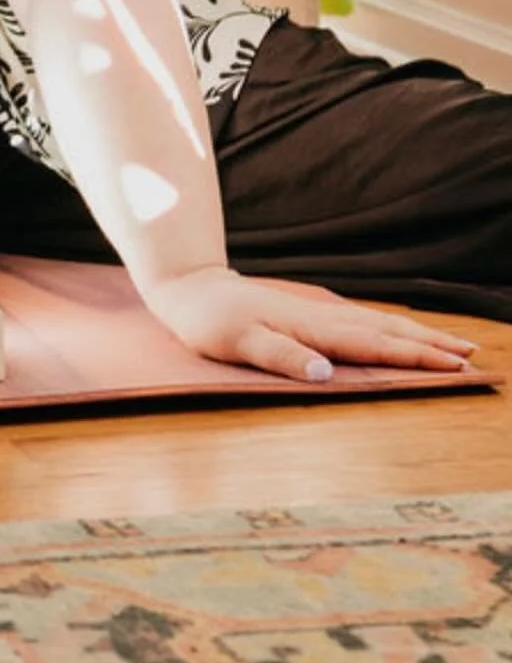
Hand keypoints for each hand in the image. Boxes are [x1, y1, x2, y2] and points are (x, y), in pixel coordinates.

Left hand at [143, 265, 477, 381]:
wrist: (190, 289)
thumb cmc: (209, 322)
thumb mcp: (237, 343)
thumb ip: (281, 356)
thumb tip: (326, 373)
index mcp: (312, 328)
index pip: (374, 345)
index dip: (415, 357)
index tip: (453, 365)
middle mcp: (322, 318)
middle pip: (387, 331)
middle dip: (430, 344)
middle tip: (472, 356)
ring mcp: (318, 314)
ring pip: (378, 324)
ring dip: (416, 335)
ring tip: (451, 345)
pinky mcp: (310, 315)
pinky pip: (362, 323)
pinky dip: (390, 330)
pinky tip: (400, 335)